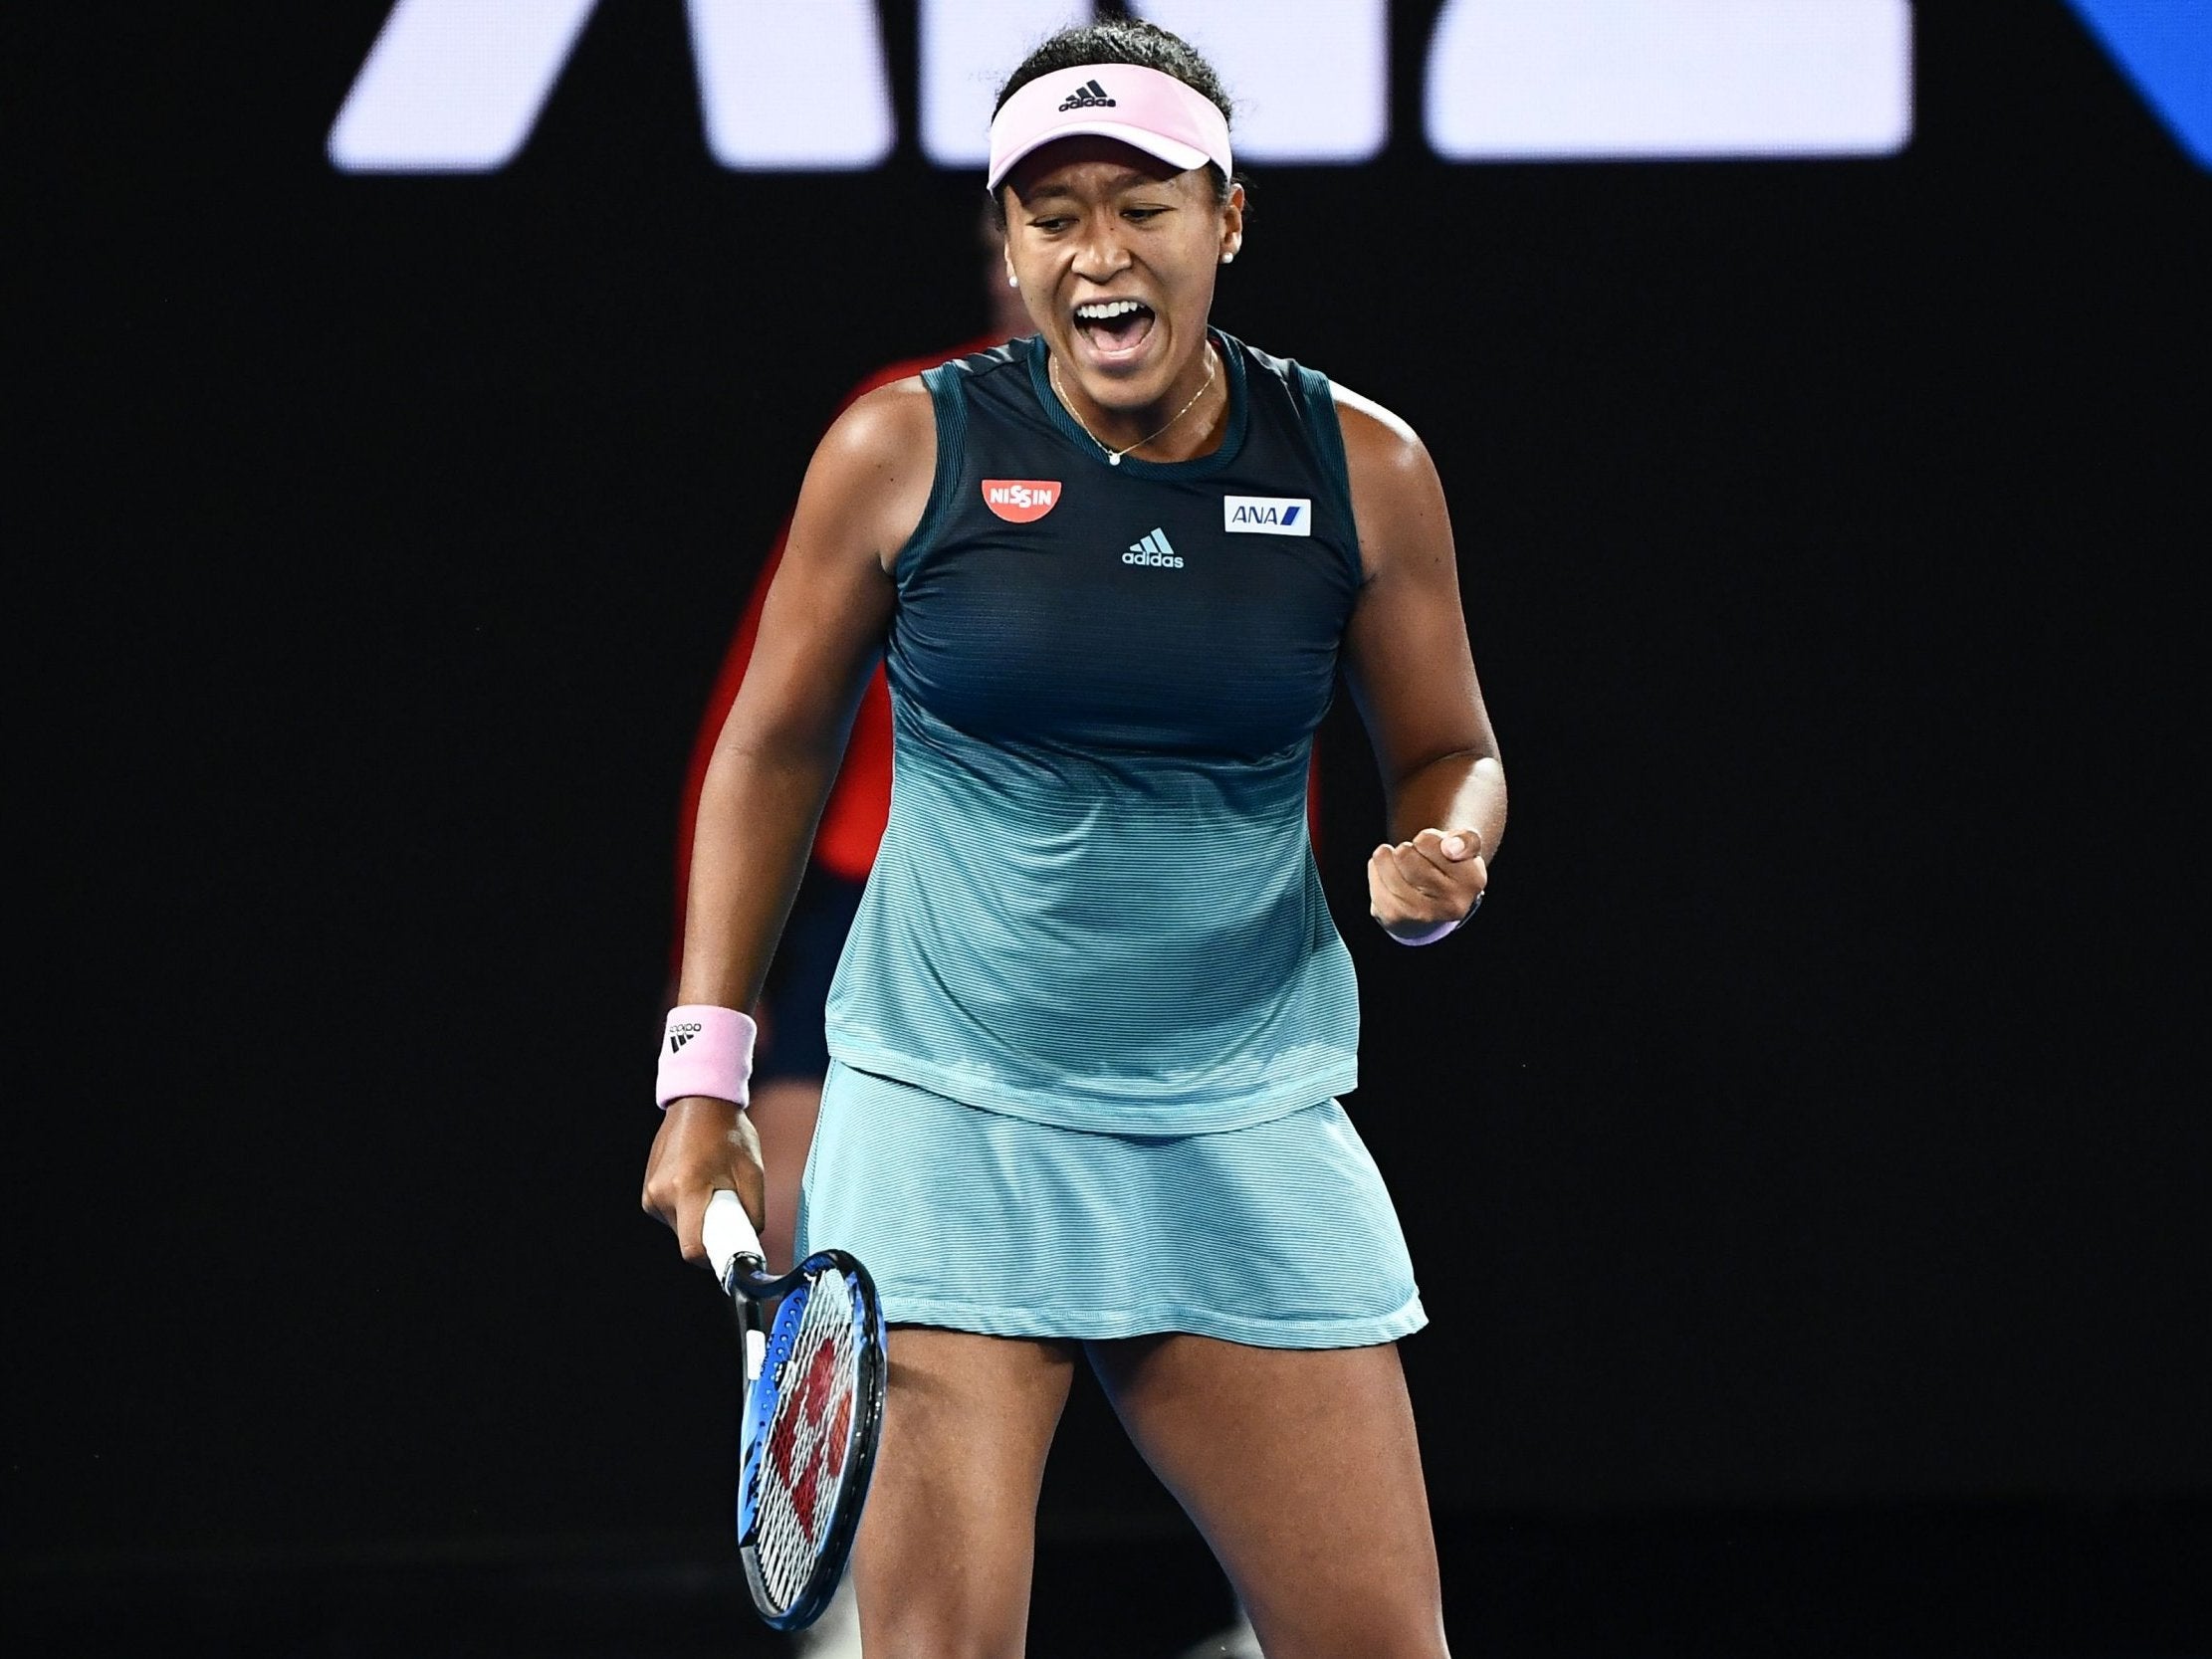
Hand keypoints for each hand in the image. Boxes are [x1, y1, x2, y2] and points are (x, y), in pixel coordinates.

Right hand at [640, 1096, 766, 1268]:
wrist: (699, 1103)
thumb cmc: (729, 1133)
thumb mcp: (753, 1172)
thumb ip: (754, 1213)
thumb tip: (751, 1242)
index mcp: (687, 1189)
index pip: (692, 1249)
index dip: (713, 1258)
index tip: (730, 1252)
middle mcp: (661, 1194)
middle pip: (688, 1239)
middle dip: (711, 1231)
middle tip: (729, 1207)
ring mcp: (650, 1193)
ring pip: (680, 1228)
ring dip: (699, 1218)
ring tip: (712, 1188)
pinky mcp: (648, 1191)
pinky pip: (672, 1215)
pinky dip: (688, 1208)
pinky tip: (698, 1182)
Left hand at [1367, 826, 1486, 943]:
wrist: (1434, 903)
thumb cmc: (1449, 865)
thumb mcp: (1465, 847)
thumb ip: (1466, 839)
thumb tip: (1451, 847)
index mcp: (1472, 880)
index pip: (1428, 841)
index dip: (1425, 838)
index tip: (1433, 849)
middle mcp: (1452, 903)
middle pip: (1404, 853)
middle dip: (1405, 849)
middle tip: (1414, 859)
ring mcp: (1422, 915)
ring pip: (1387, 865)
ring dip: (1387, 858)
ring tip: (1398, 863)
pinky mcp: (1396, 919)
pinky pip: (1374, 880)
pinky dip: (1375, 871)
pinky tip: (1386, 874)